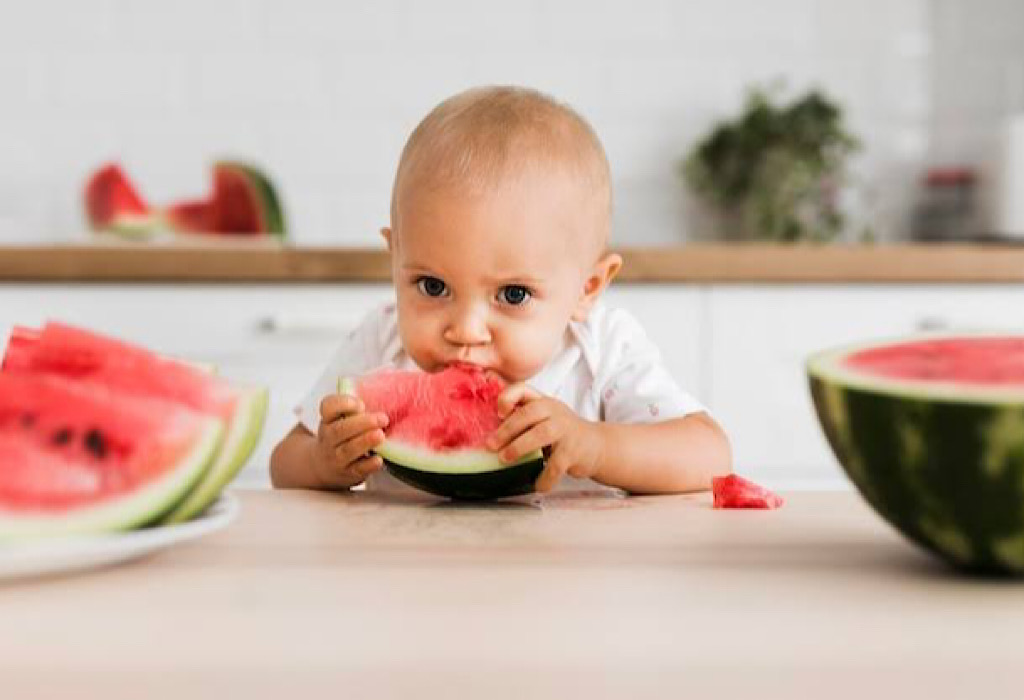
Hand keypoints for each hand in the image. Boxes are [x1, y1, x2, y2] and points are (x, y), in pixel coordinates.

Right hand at [312, 393, 388, 488]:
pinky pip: (357, 470)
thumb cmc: (341, 437)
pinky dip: (368, 465)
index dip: (344, 404)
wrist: (323, 467)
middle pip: (339, 430)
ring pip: (348, 450)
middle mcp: (329, 438)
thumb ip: (356, 410)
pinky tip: (379, 459)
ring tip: (380, 435)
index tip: (361, 404)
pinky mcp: (348, 473)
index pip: (328, 407)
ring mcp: (337, 457)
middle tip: (383, 418)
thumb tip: (388, 395)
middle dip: (362, 423)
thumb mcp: (341, 420)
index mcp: (329, 420)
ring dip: (365, 442)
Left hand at [485, 384, 604, 492]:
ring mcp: (566, 430)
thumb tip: (490, 436)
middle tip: (491, 445)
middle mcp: (555, 411)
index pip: (523, 389)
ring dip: (519, 447)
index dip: (508, 397)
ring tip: (505, 459)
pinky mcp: (574, 451)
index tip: (498, 413)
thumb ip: (523, 420)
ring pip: (541, 435)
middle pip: (528, 413)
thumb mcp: (545, 419)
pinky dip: (544, 478)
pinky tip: (537, 485)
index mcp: (544, 402)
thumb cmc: (562, 433)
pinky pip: (555, 465)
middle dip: (507, 429)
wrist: (596, 446)